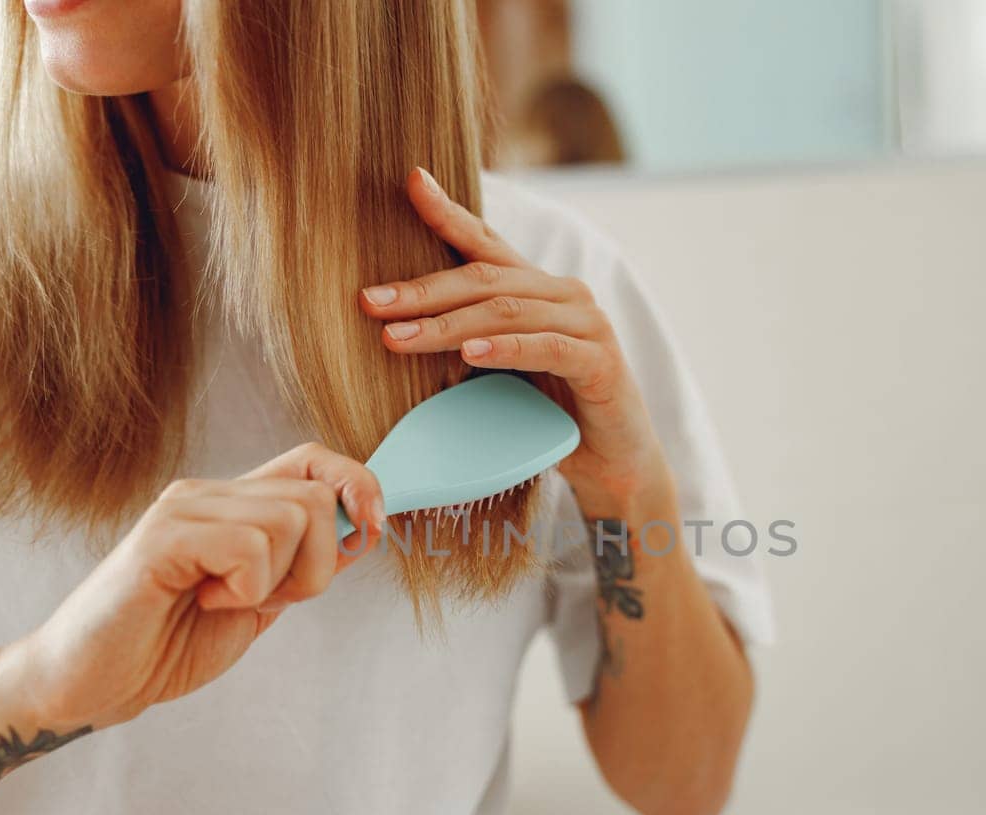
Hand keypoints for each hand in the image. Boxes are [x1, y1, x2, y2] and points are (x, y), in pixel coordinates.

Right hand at [5, 444, 385, 731]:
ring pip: (290, 520)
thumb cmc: (165, 645)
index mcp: (233, 506)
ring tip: (223, 602)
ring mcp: (183, 510)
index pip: (313, 460)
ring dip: (276, 582)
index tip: (375, 528)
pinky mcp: (161, 538)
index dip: (358, 483)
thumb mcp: (258, 604)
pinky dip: (244, 589)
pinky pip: (248, 547)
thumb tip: (365, 531)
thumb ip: (302, 566)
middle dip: (317, 565)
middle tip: (264, 600)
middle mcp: (209, 494)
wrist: (90, 684)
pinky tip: (202, 602)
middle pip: (316, 496)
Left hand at [360, 167, 669, 510]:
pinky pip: (547, 348)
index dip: (449, 212)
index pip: (486, 243)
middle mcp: (564, 294)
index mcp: (537, 289)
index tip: (412, 182)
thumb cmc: (550, 415)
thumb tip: (397, 329)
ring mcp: (586, 324)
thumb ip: (468, 339)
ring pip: (507, 312)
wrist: (613, 462)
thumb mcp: (502, 370)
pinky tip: (471, 354)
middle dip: (422, 290)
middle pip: (484, 280)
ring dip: (447, 325)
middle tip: (371, 302)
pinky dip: (506, 349)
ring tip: (400, 338)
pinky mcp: (600, 362)